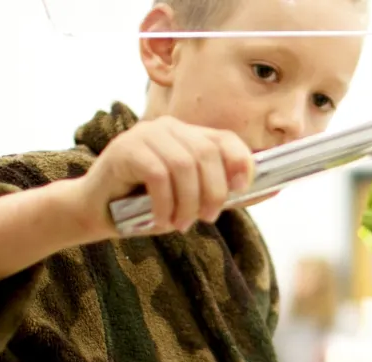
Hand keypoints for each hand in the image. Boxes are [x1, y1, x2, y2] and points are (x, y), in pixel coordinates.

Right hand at [78, 117, 255, 235]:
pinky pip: (157, 174)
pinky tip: (160, 219)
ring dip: (187, 202)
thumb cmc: (146, 205)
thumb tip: (275, 190)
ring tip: (180, 224)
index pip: (225, 139)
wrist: (97, 211)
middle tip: (206, 219)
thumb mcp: (190, 199)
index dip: (241, 162)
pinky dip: (164, 203)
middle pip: (206, 154)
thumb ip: (223, 192)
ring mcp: (145, 135)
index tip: (242, 190)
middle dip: (213, 192)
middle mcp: (168, 128)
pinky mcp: (125, 149)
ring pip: (184, 165)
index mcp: (187, 135)